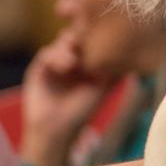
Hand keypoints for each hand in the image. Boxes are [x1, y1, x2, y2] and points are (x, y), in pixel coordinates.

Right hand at [20, 31, 112, 165]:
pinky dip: (56, 56)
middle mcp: (70, 61)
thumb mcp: (101, 88)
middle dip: (82, 36)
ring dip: (69, 46)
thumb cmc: (82, 112)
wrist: (56, 129)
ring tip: (74, 61)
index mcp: (86, 64)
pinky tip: (66, 66)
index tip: (102, 39)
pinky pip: (46, 53)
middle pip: (76, 36)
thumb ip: (111, 69)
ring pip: (62, 41)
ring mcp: (54, 63)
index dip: (95, 36)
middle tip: (87, 43)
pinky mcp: (39, 68)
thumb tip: (126, 51)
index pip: (91, 41)